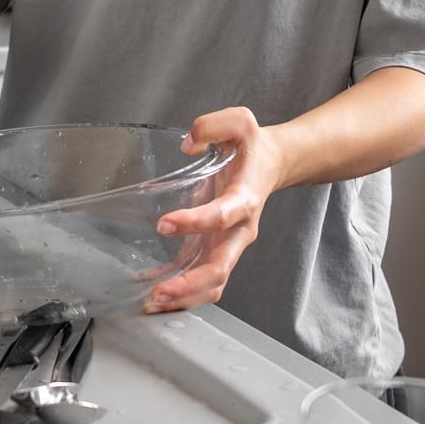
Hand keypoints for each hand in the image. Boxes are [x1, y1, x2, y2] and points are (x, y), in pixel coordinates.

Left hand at [144, 107, 285, 312]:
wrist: (272, 164)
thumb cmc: (253, 146)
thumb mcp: (240, 121)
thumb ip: (213, 125)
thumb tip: (188, 144)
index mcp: (245, 200)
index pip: (222, 217)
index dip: (195, 222)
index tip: (165, 223)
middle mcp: (239, 230)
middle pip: (220, 268)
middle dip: (190, 284)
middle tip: (159, 290)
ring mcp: (228, 245)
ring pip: (212, 283)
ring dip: (184, 296)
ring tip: (153, 302)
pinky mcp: (215, 249)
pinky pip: (200, 279)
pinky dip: (180, 291)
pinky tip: (153, 295)